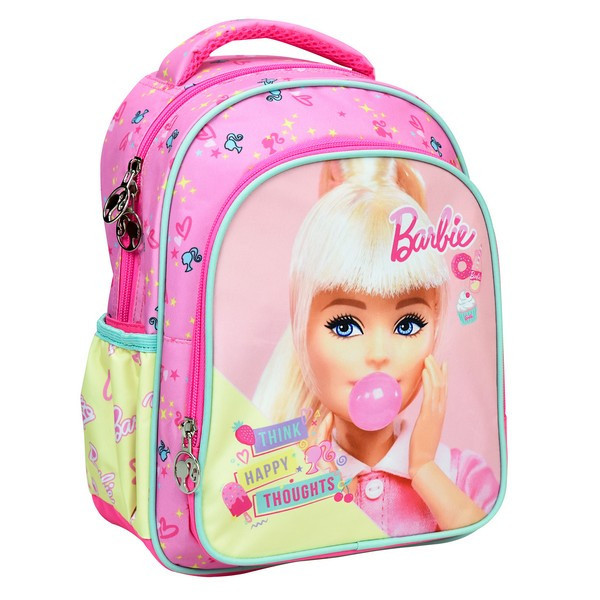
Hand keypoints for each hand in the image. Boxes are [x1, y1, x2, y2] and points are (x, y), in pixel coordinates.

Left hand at [409, 355, 446, 478]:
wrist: (423, 461)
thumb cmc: (420, 448)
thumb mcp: (421, 431)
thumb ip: (419, 423)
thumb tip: (409, 419)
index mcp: (438, 414)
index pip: (443, 391)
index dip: (443, 376)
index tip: (441, 364)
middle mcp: (440, 411)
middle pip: (442, 385)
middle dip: (437, 369)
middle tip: (433, 356)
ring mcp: (436, 413)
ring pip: (437, 386)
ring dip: (432, 370)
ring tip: (428, 358)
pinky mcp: (429, 415)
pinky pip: (430, 394)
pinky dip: (428, 381)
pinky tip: (424, 371)